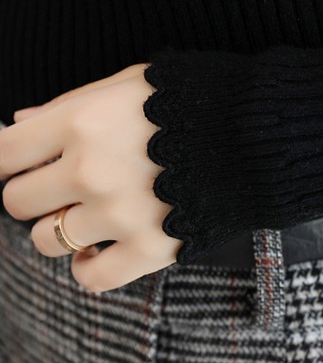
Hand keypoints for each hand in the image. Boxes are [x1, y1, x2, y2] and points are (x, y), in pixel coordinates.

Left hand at [0, 63, 180, 291]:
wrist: (256, 137)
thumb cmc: (189, 102)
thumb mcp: (125, 85)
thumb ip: (69, 106)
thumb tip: (18, 124)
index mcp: (79, 123)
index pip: (4, 154)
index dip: (6, 162)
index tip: (22, 165)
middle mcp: (90, 171)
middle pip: (18, 202)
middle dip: (31, 197)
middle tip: (56, 192)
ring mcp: (117, 215)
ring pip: (46, 241)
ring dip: (58, 232)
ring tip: (83, 220)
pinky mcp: (148, 250)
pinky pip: (91, 278)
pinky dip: (88, 268)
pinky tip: (98, 253)